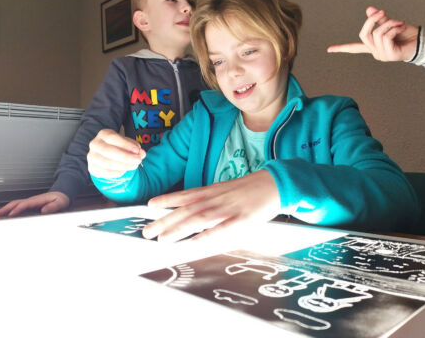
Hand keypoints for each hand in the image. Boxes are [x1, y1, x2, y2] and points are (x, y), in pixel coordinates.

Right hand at [0, 191, 69, 216]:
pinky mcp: (30, 204)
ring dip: (6, 208)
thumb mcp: (60, 203)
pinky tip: (6, 214)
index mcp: (38, 200)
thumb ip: (53, 207)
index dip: (17, 209)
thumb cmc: (60, 199)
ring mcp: (30, 201)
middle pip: (16, 203)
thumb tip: (44, 210)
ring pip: (15, 204)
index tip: (11, 215)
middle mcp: (32, 200)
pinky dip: (11, 209)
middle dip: (6, 208)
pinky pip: (18, 206)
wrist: (62, 194)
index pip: (25, 204)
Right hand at [87, 129, 145, 178]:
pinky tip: (125, 170)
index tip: (137, 150)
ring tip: (134, 166)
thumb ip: (134, 147)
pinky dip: (117, 172)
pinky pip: (105, 172)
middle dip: (125, 156)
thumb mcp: (127, 144)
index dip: (125, 144)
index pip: (113, 137)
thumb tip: (142, 153)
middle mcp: (95, 144)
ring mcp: (92, 156)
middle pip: (108, 150)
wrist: (107, 157)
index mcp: (104, 134)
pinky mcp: (92, 168)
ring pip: (106, 162)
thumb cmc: (119, 147)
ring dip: (123, 165)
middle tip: (138, 160)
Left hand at [142, 170, 280, 242]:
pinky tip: (195, 242)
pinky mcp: (243, 219)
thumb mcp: (228, 190)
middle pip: (187, 209)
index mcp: (214, 191)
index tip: (150, 205)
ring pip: (199, 218)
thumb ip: (211, 200)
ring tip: (162, 238)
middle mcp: (217, 198)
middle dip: (165, 221)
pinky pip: (223, 229)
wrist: (276, 182)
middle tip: (147, 231)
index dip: (167, 199)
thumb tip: (194, 212)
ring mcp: (229, 208)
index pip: (186, 195)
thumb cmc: (251, 189)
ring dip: (179, 228)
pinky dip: (208, 235)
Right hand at [327, 6, 418, 60]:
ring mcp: (382, 55)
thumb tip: (370, 9)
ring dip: (389, 23)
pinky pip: (386, 36)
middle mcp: (375, 52)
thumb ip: (379, 19)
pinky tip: (402, 27)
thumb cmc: (408, 35)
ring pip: (378, 33)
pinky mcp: (390, 55)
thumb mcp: (391, 24)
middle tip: (383, 12)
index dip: (341, 48)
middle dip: (373, 20)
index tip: (328, 50)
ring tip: (400, 23)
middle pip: (364, 34)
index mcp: (374, 47)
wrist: (422, 42)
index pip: (354, 49)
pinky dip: (394, 27)